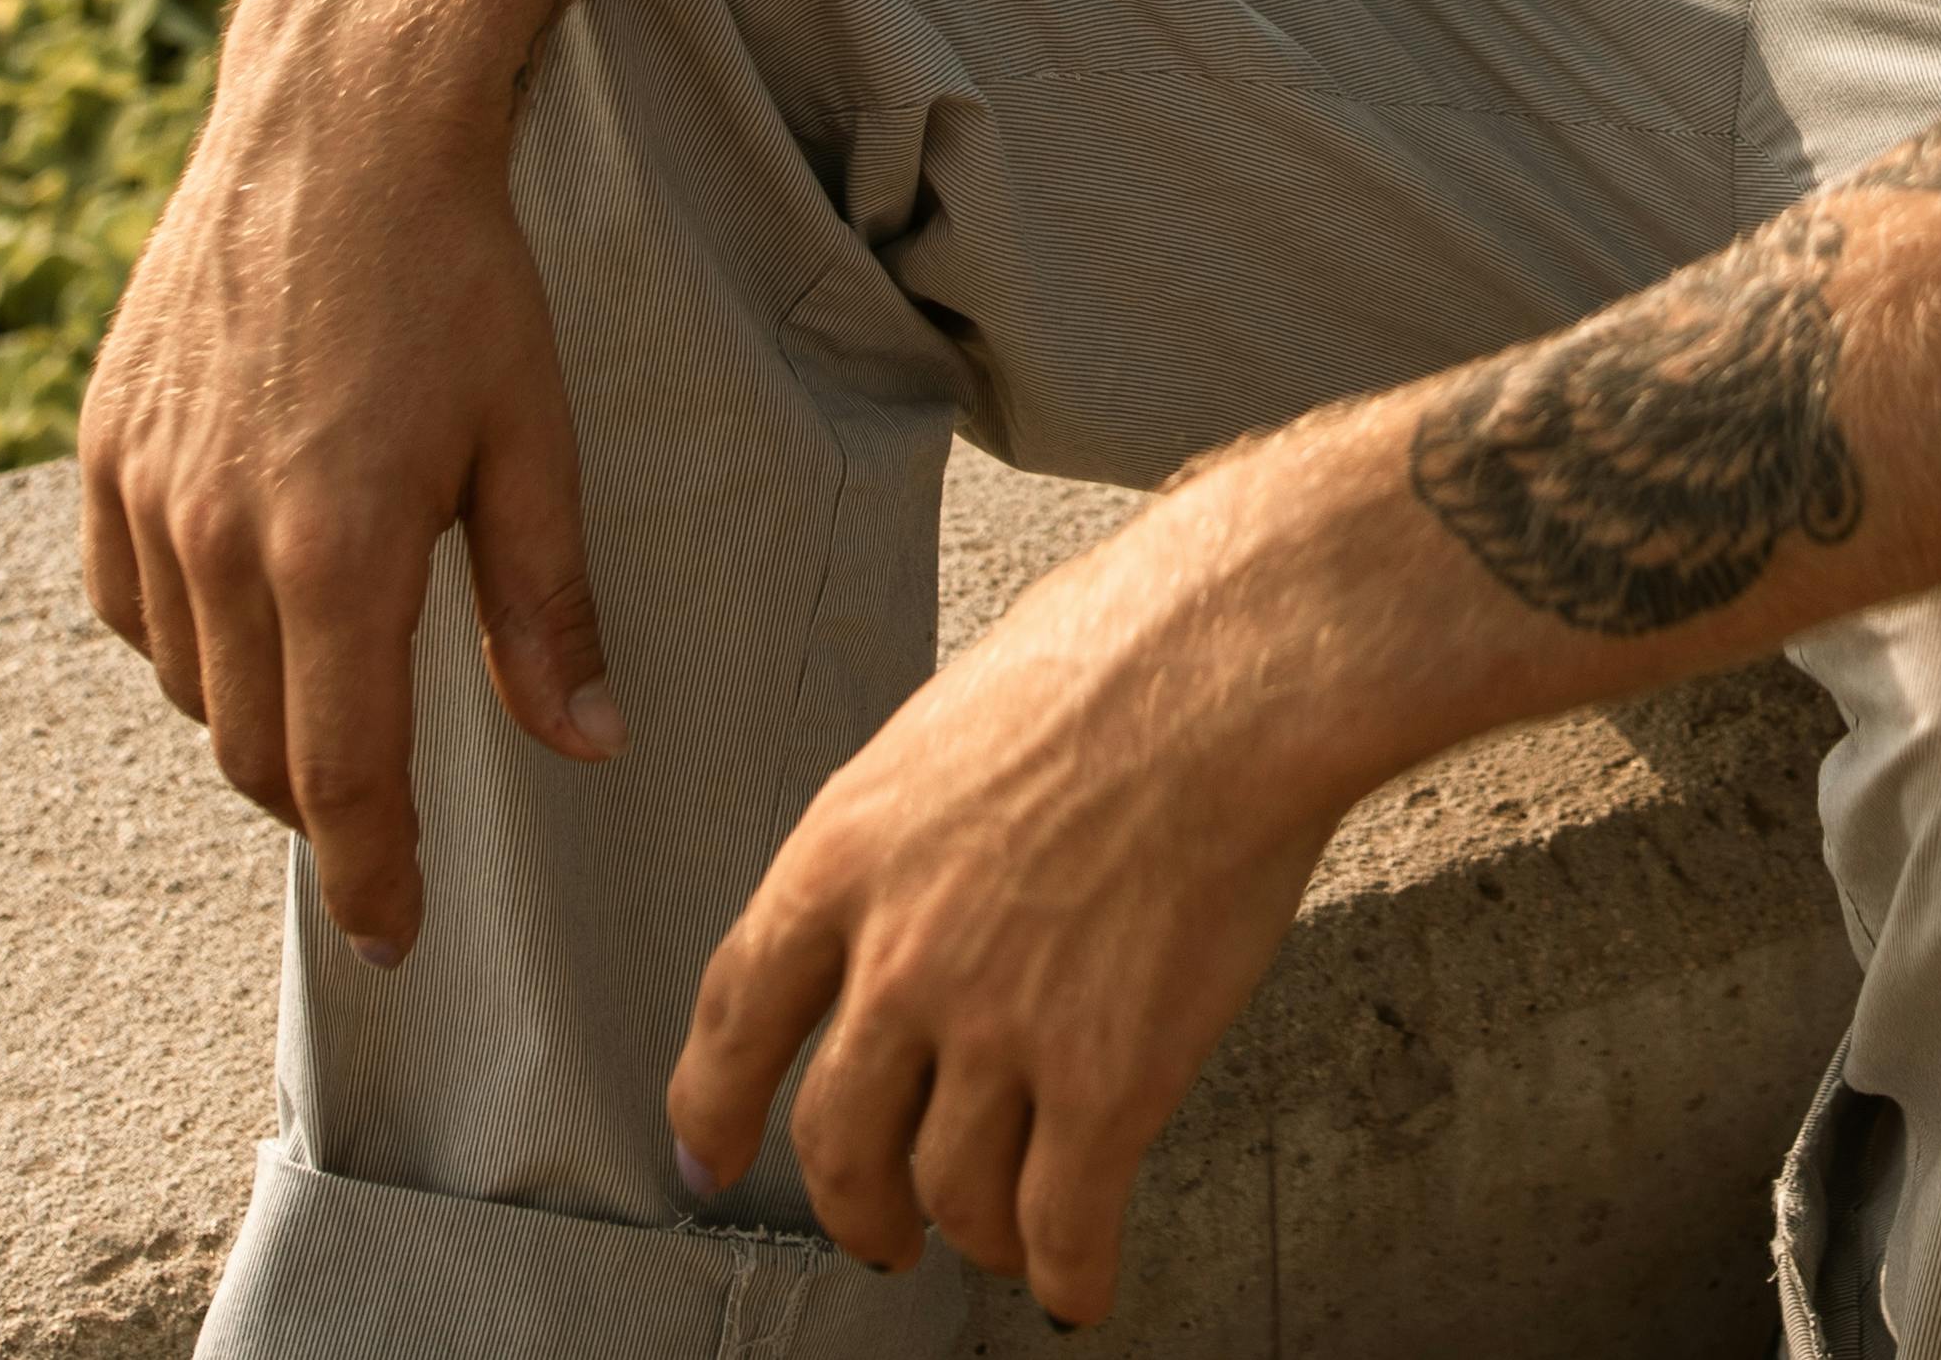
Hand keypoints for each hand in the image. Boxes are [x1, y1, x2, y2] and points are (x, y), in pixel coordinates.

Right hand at [73, 0, 621, 962]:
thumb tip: (589, 746)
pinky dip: (185, 635)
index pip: (340, 775)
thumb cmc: (461, 277)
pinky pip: (126, 606)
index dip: (372, 875)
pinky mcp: (102, 449)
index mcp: (335, 550)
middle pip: (253, 752)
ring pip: (187, 685)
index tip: (397, 938)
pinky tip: (248, 597)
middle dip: (320, 804)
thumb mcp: (532, 438)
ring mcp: (145, 493)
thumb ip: (547, 606)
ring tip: (330, 679)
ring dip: (252, 714)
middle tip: (382, 810)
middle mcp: (218, 539)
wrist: (336, 124)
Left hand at [668, 473, 1381, 1324]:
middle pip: (836, 1139)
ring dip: (973, 1238)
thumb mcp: (947, 728)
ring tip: (999, 1244)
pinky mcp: (1106, 1080)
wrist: (1230, 668)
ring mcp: (998, 1027)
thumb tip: (926, 880)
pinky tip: (1080, 1285)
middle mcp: (898, 959)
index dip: (712, 1105)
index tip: (710, 1153)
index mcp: (842, 857)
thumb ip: (911, 834)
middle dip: (853, 1208)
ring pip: (951, 1195)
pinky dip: (1069, 1275)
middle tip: (876, 1232)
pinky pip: (1064, 1221)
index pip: (736, 1013)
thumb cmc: (1119, 655)